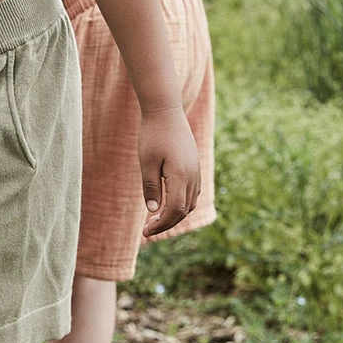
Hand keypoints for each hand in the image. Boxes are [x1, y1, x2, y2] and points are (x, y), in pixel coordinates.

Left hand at [138, 107, 200, 237]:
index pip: (175, 210)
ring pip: (189, 203)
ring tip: (155, 219)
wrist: (166, 111)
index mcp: (181, 176)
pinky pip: (191, 192)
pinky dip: (181, 203)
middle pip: (183, 210)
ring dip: (175, 214)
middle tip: (148, 229)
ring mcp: (196, 171)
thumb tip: (153, 212)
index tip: (146, 232)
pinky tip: (166, 204)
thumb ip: (151, 187)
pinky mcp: (194, 166)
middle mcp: (193, 176)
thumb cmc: (153, 135)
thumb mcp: (147, 162)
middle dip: (167, 222)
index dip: (161, 224)